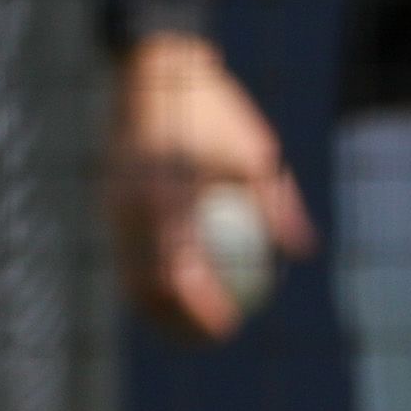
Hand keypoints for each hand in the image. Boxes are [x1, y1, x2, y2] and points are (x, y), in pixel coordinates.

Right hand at [105, 33, 311, 345]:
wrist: (153, 70)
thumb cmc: (214, 110)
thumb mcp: (255, 152)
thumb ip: (276, 205)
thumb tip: (303, 251)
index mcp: (167, 193)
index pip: (180, 268)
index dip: (201, 306)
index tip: (229, 327)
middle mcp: (132, 205)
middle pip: (146, 286)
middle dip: (175, 322)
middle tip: (214, 340)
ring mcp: (113, 205)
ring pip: (128, 275)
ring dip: (157, 308)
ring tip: (192, 329)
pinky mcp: (106, 202)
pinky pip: (125, 254)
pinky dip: (147, 279)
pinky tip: (175, 295)